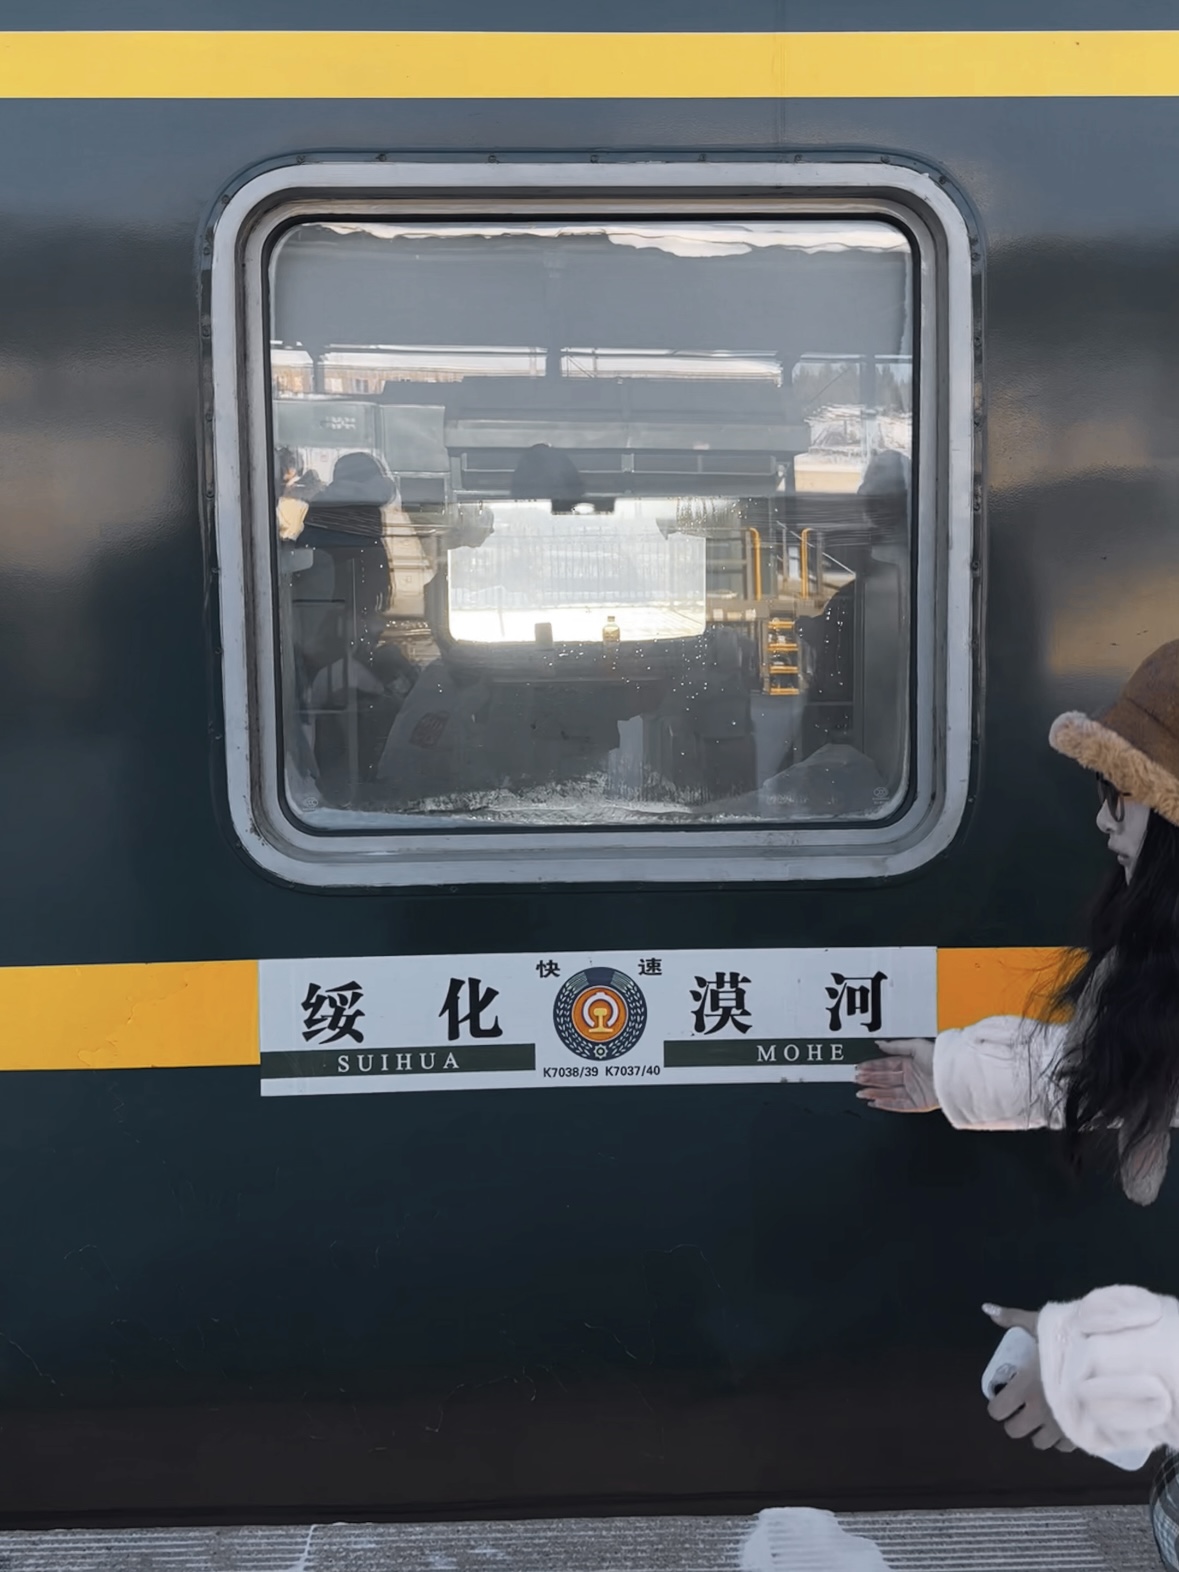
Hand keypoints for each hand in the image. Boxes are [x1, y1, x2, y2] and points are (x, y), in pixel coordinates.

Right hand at [854, 1038, 937, 1111]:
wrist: (954, 1074)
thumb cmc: (939, 1058)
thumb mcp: (915, 1045)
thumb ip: (896, 1046)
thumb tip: (880, 1044)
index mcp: (911, 1063)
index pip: (887, 1065)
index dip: (872, 1067)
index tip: (861, 1068)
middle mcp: (911, 1077)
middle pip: (885, 1079)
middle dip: (870, 1079)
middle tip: (856, 1079)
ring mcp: (914, 1091)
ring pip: (889, 1093)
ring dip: (874, 1093)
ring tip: (861, 1092)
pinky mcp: (918, 1103)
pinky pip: (899, 1105)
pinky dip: (886, 1105)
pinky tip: (875, 1102)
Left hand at [983, 1304, 1075, 1452]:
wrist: (1110, 1360)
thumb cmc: (1070, 1341)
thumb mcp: (1040, 1324)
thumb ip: (1013, 1319)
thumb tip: (987, 1308)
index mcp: (1023, 1388)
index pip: (997, 1411)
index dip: (998, 1404)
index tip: (1005, 1394)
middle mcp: (1038, 1412)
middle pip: (1014, 1431)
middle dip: (1017, 1420)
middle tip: (1024, 1405)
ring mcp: (1059, 1427)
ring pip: (1039, 1443)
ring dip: (1039, 1431)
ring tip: (1046, 1415)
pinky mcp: (1080, 1435)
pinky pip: (1064, 1447)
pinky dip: (1062, 1438)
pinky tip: (1065, 1421)